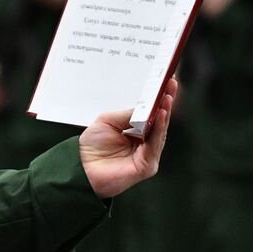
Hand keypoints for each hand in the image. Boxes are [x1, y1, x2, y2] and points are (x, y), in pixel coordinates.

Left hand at [79, 78, 176, 198]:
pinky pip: (155, 144)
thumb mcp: (108, 121)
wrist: (80, 169)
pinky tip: (161, 115)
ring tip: (167, 97)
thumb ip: (129, 114)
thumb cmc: (91, 148)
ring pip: (161, 131)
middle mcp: (144, 143)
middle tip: (171, 85)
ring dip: (165, 113)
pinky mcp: (147, 165)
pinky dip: (160, 128)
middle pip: (160, 120)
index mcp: (136, 132)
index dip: (159, 99)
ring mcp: (147, 155)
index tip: (166, 82)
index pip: (152, 114)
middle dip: (166, 102)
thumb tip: (147, 105)